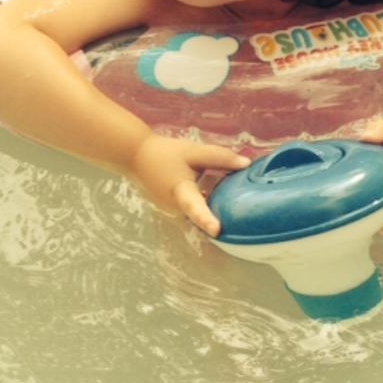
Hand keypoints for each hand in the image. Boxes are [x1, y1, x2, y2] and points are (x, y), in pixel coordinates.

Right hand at [128, 133, 249, 235]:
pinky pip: (194, 210)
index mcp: (180, 193)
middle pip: (202, 217)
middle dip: (218, 219)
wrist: (137, 156)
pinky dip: (205, 205)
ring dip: (213, 210)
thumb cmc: (165, 153)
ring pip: (198, 215)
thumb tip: (246, 164)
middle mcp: (176, 209)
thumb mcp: (194, 152)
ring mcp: (174, 212)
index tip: (217, 230)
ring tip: (235, 209)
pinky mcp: (174, 209)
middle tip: (242, 221)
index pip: (195, 207)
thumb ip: (220, 158)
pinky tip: (218, 196)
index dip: (206, 219)